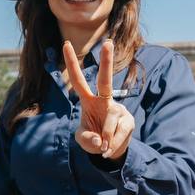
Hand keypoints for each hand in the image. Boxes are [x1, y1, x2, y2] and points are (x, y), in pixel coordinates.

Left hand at [61, 39, 135, 159]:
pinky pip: (120, 131)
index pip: (78, 80)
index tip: (66, 44)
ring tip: (103, 147)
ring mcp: (117, 109)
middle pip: (105, 80)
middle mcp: (104, 101)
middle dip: (106, 62)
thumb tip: (99, 140)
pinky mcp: (128, 120)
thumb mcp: (83, 141)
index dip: (72, 63)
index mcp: (88, 101)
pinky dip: (112, 143)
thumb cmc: (93, 140)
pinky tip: (109, 149)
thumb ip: (86, 140)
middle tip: (108, 43)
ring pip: (110, 119)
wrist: (110, 152)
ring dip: (105, 137)